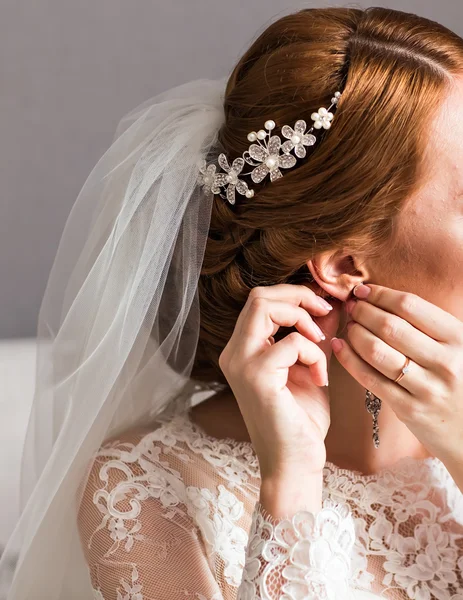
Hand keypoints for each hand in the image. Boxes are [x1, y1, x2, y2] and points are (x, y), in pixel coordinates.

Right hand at [218, 283, 341, 478]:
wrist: (296, 463)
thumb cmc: (301, 420)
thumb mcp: (307, 368)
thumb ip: (310, 337)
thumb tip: (327, 305)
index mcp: (241, 351)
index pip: (259, 301)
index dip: (292, 295)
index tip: (321, 308)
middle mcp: (234, 353)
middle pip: (259, 296)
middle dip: (298, 296)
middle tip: (323, 311)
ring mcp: (241, 364)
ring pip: (265, 306)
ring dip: (302, 318)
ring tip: (320, 344)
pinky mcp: (257, 376)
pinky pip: (291, 342)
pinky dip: (313, 353)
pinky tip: (320, 378)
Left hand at [332, 283, 462, 462]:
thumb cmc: (460, 381)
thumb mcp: (458, 349)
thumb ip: (428, 326)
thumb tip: (383, 299)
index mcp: (458, 338)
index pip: (410, 305)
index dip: (380, 294)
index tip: (363, 290)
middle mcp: (445, 361)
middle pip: (389, 326)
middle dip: (363, 311)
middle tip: (351, 306)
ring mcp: (426, 387)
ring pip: (376, 350)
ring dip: (354, 332)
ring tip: (348, 325)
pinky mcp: (408, 408)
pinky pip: (370, 378)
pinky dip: (349, 359)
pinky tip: (338, 346)